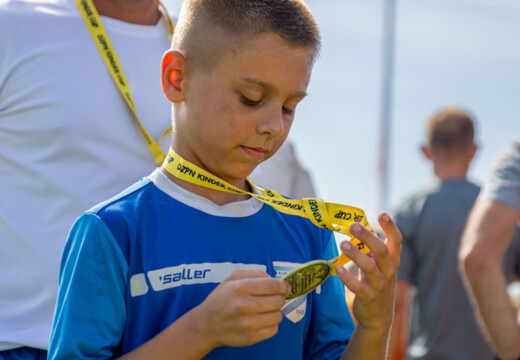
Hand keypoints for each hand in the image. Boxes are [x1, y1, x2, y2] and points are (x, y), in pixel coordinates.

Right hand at [194, 270, 289, 347]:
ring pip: (278, 316)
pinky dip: (270, 325)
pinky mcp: (251, 338)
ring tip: (264, 310)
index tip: (285, 288)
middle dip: (279, 298)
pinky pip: (274, 330)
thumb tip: (277, 280)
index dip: (284, 286)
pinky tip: (261, 321)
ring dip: (274, 312)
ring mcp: (248, 323)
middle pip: (278, 301)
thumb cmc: (222, 298)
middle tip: (273, 299)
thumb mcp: (233, 278)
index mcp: (241, 287)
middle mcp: (245, 305)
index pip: (274, 285)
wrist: (206, 324)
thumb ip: (255, 274)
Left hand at [336, 212, 401, 332]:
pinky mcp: (369, 298)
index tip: (382, 214)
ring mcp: (380, 286)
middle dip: (368, 237)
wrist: (378, 318)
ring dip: (356, 255)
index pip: (396, 242)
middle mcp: (389, 272)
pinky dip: (349, 278)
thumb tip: (358, 227)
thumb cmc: (376, 285)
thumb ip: (371, 250)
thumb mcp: (378, 266)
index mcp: (392, 261)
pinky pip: (359, 287)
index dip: (391, 227)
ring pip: (370, 268)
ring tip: (343, 244)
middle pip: (381, 251)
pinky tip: (339, 269)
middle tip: (353, 226)